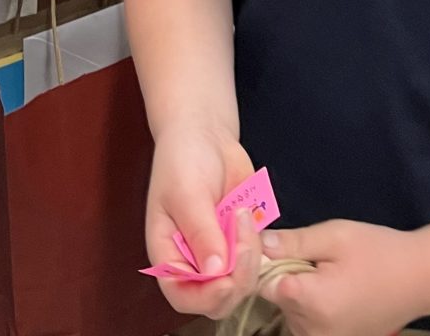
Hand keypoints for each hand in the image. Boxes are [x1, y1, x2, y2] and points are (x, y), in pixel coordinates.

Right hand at [146, 126, 258, 320]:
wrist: (205, 133)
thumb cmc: (183, 160)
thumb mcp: (187, 193)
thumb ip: (201, 232)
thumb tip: (216, 271)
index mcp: (169, 255)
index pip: (183, 296)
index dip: (205, 297)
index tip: (226, 278)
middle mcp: (194, 262)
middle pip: (218, 297)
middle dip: (236, 276)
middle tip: (242, 233)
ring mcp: (220, 253)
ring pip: (242, 281)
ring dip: (250, 256)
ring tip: (243, 215)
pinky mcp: (241, 242)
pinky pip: (258, 259)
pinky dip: (261, 245)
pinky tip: (250, 214)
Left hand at [260, 220, 424, 335]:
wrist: (418, 280)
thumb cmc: (378, 252)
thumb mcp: (335, 235)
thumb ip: (294, 242)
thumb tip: (258, 243)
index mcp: (311, 302)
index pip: (263, 284)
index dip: (264, 260)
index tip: (278, 245)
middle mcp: (312, 331)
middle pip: (278, 298)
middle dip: (287, 273)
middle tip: (316, 256)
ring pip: (290, 310)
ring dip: (299, 290)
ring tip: (330, 272)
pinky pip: (306, 321)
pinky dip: (311, 303)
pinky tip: (335, 288)